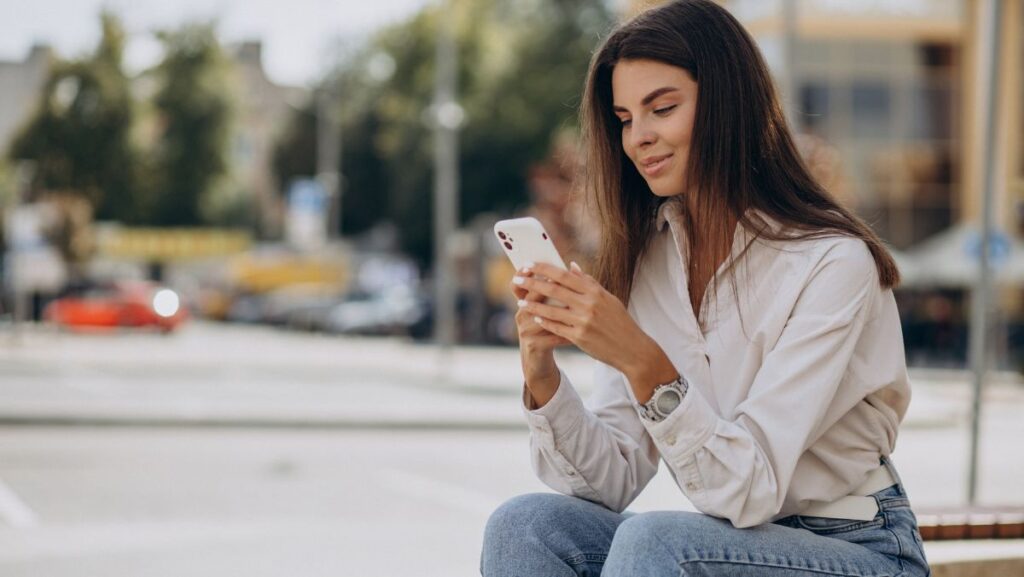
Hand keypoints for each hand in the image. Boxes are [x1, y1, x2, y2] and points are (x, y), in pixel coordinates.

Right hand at [511, 264, 570, 405]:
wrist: (537, 360)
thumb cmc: (545, 330)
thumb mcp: (546, 310)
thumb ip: (557, 289)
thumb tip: (572, 265)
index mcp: (524, 304)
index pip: (522, 285)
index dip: (530, 275)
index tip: (547, 267)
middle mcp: (521, 315)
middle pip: (531, 298)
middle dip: (548, 289)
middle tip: (564, 283)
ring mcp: (526, 331)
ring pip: (543, 317)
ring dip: (561, 312)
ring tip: (576, 306)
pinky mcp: (534, 345)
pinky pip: (553, 337)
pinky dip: (568, 332)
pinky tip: (582, 330)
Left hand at [513, 262, 676, 401]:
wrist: (632, 349)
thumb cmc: (619, 321)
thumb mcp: (607, 298)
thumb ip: (588, 282)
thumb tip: (571, 266)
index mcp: (595, 292)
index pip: (564, 275)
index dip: (544, 268)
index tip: (529, 264)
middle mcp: (588, 304)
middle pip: (554, 290)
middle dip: (532, 283)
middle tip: (516, 279)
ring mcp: (583, 322)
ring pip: (551, 310)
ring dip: (532, 304)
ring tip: (519, 300)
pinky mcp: (579, 338)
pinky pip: (555, 327)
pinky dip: (543, 321)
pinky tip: (533, 317)